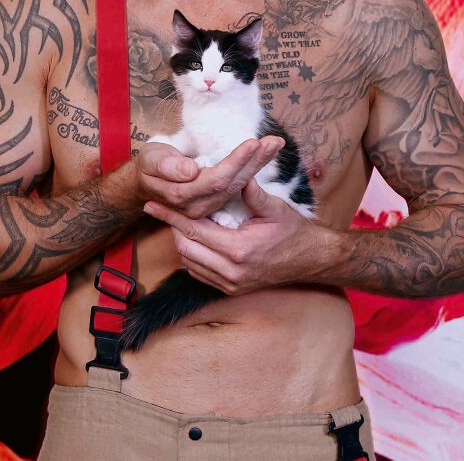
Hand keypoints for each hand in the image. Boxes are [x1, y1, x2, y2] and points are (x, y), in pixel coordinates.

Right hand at [135, 137, 284, 218]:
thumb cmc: (148, 167)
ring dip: (259, 163)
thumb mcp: (150, 161)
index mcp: (183, 195)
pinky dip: (253, 167)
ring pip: (239, 184)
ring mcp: (209, 205)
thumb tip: (190, 170)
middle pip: (234, 182)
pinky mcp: (216, 200)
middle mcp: (199, 204)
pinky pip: (238, 184)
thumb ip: (168, 166)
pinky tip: (265, 154)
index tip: (253, 142)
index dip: (236, 161)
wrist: (145, 182)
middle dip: (256, 160)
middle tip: (275, 141)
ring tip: (275, 144)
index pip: (216, 179)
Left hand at [143, 179, 328, 294]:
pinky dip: (191, 257)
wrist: (310, 260)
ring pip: (190, 263)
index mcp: (239, 249)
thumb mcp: (275, 208)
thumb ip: (253, 192)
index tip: (153, 204)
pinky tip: (193, 240)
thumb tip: (238, 175)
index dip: (171, 216)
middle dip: (172, 228)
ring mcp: (231, 284)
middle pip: (186, 248)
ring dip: (181, 242)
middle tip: (161, 209)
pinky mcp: (231, 290)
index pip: (195, 230)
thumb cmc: (294, 232)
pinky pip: (200, 274)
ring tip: (176, 222)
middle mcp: (231, 271)